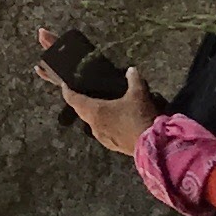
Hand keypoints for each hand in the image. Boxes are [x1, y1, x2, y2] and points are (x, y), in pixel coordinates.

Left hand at [33, 48, 157, 153]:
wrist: (152, 146)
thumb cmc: (139, 117)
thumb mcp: (139, 94)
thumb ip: (134, 79)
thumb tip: (131, 70)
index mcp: (95, 111)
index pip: (74, 99)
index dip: (67, 91)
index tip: (64, 85)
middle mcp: (94, 125)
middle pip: (81, 111)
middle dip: (80, 102)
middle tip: (82, 93)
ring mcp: (101, 137)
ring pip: (92, 123)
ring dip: (93, 114)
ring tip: (100, 106)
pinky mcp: (111, 145)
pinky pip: (102, 131)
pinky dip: (104, 124)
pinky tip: (114, 121)